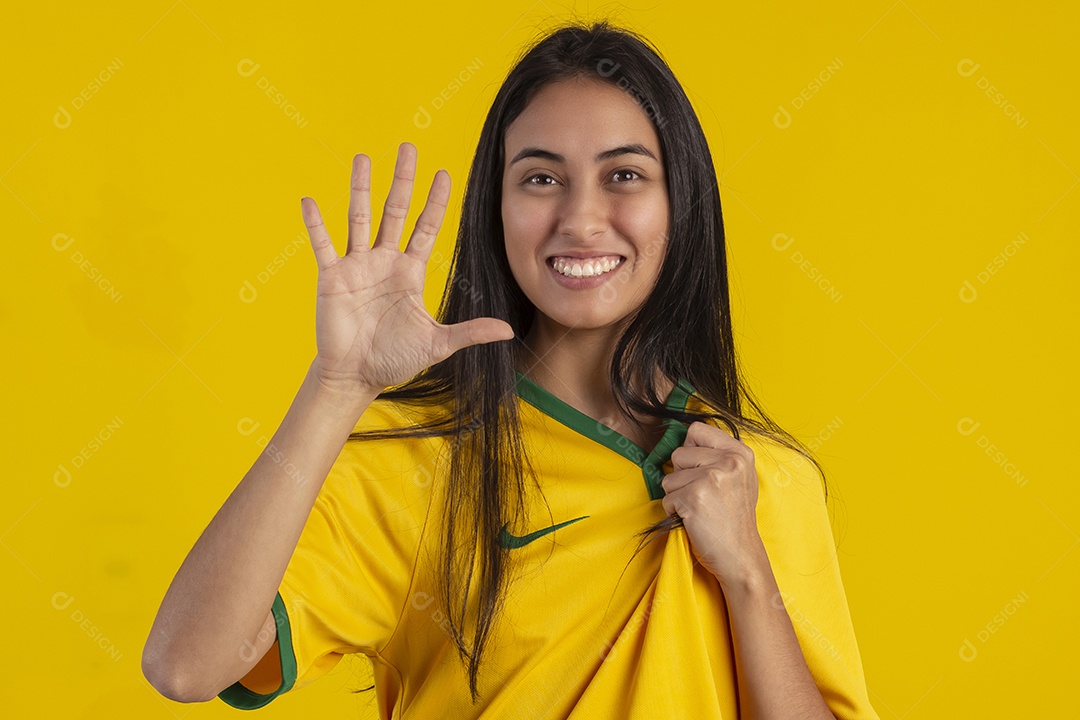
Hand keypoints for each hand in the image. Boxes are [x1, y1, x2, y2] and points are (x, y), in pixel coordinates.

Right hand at [302, 142, 514, 397]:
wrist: (357, 376)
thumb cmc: (395, 359)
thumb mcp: (437, 343)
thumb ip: (470, 332)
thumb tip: (508, 330)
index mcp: (410, 272)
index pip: (426, 227)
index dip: (435, 201)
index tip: (444, 173)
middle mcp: (384, 261)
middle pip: (395, 211)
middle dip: (403, 180)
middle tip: (409, 147)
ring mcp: (356, 266)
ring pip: (359, 218)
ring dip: (360, 188)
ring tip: (363, 157)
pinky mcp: (332, 277)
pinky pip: (323, 245)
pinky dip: (316, 224)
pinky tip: (310, 200)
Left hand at [660, 421, 767, 587]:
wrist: (740, 555)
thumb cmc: (734, 517)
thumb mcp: (739, 477)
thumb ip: (718, 455)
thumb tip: (686, 437)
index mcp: (740, 452)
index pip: (696, 430)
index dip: (690, 450)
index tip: (699, 468)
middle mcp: (728, 461)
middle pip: (678, 453)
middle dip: (682, 476)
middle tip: (703, 496)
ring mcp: (711, 478)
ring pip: (669, 477)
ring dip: (677, 496)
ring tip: (700, 509)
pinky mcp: (694, 497)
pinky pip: (666, 498)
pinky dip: (674, 512)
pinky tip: (694, 520)